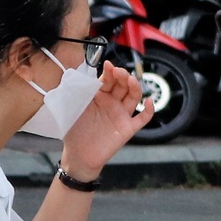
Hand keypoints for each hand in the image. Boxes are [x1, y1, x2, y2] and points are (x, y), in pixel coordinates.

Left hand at [60, 62, 151, 180]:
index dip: (109, 72)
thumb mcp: (71, 108)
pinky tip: (149, 102)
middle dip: (122, 76)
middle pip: (122, 85)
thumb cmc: (73, 132)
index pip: (107, 80)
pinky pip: (143, 118)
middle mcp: (112, 103)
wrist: (78, 155)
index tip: (108, 65)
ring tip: (131, 80)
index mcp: (98, 96)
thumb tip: (79, 76)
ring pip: (133, 97)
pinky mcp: (128, 128)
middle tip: (119, 72)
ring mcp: (121, 115)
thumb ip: (77, 93)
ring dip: (134, 87)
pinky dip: (149, 110)